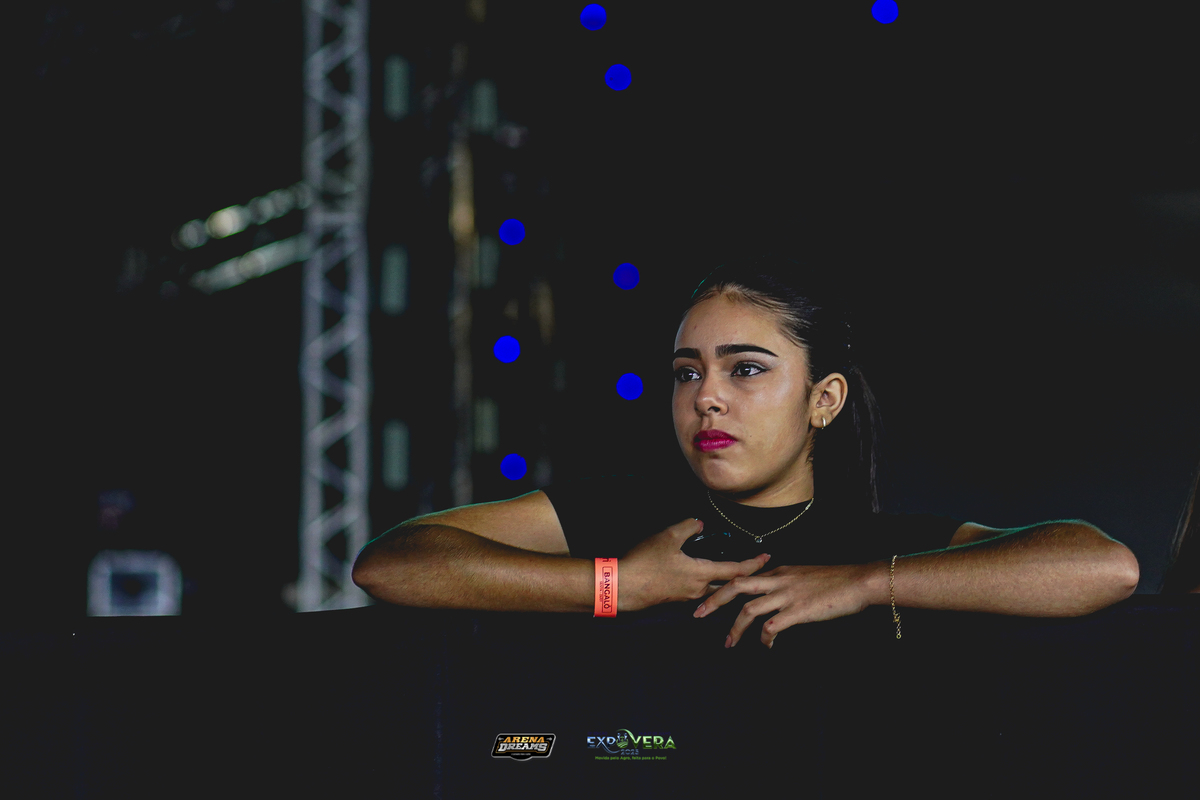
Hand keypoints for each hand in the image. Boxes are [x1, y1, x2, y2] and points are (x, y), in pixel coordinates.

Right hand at [618, 518, 772, 611]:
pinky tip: (699, 576)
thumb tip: (699, 524)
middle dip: (742, 576)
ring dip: (723, 581)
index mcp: (701, 574)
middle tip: (754, 568)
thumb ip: (688, 527)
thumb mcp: (667, 537)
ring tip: (729, 572)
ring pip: (711, 589)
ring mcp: (685, 597)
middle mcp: (698, 589)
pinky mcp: (672, 599)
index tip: (767, 558)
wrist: (620, 587)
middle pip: (727, 585)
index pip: (735, 571)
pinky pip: (696, 592)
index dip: (753, 564)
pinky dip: (705, 584)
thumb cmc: (645, 562)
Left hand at [692, 563, 882, 647]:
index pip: (743, 575)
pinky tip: (766, 647)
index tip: (708, 597)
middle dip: (714, 600)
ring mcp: (787, 595)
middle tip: (697, 614)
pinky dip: (764, 639)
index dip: (723, 586)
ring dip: (735, 628)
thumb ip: (786, 584)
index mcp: (779, 572)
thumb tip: (773, 598)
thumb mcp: (804, 576)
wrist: (859, 581)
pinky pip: (771, 627)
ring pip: (749, 608)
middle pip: (736, 585)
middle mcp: (778, 580)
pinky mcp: (798, 611)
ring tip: (728, 643)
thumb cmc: (836, 581)